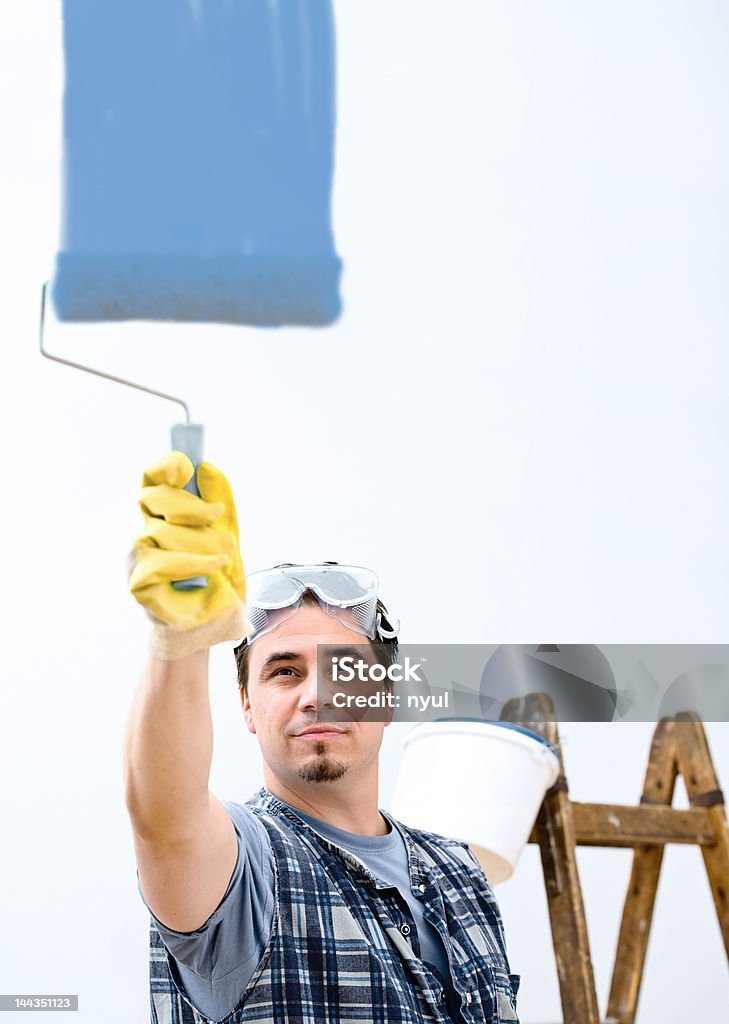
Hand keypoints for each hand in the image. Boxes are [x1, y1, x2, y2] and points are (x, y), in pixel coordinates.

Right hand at [129, 452, 247, 657]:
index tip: (186, 468)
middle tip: (219, 517)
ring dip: (202, 542)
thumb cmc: (218, 578)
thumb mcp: (227, 534)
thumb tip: (207, 467)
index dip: (164, 466)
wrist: (214, 622)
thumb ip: (219, 500)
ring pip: (163, 532)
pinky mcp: (139, 583)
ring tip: (224, 556)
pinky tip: (213, 568)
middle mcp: (144, 531)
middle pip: (155, 498)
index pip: (151, 479)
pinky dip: (194, 563)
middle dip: (193, 506)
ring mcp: (137, 557)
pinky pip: (163, 563)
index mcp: (163, 516)